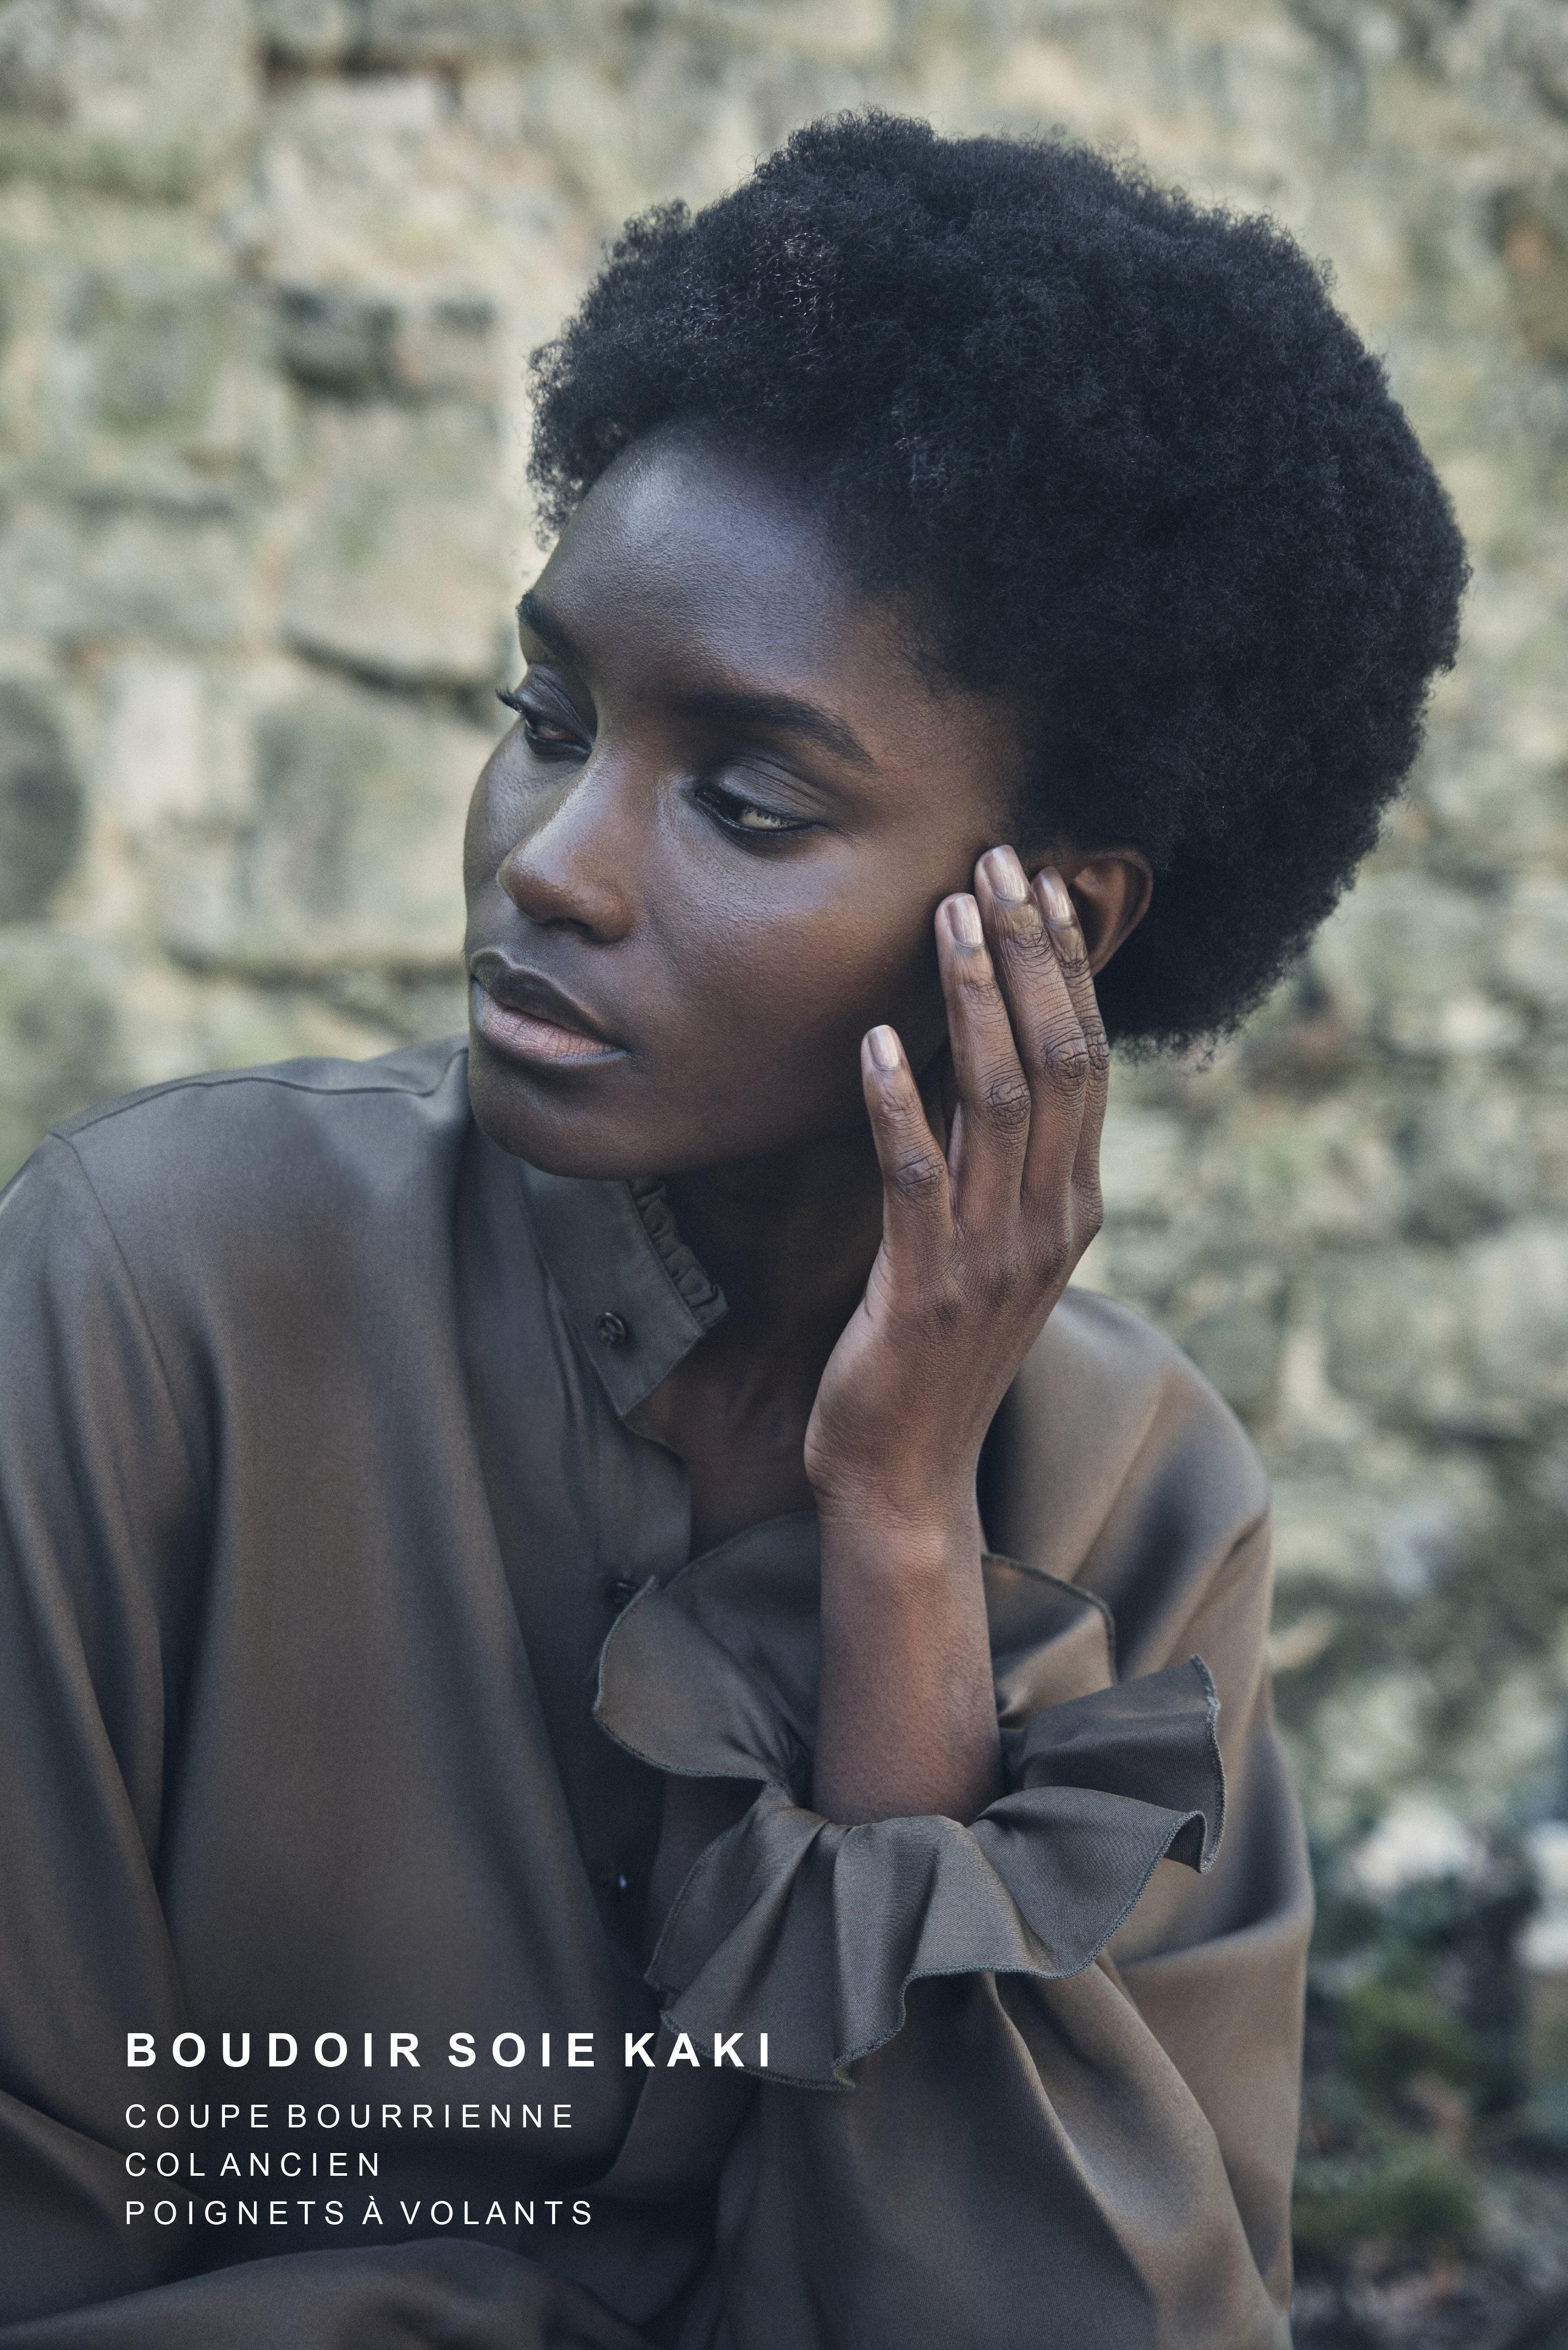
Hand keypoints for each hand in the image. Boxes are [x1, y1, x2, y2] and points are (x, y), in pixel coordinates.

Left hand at [804, 844, 1107, 1535]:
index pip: (1088, 1059)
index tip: (1045, 881)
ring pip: (1000, 1102)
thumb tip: (987, 1063)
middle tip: (1003, 860)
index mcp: (1074, 1203)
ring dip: (975, 999)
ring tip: (948, 915)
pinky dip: (901, 1103)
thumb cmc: (938, 1353)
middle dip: (1032, 953)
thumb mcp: (991, 1247)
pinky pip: (917, 1177)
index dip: (1069, 966)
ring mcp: (995, 1256)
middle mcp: (1051, 1221)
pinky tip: (878, 1039)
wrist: (907, 1478)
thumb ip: (1003, 1165)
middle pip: (1059, 1059)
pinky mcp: (927, 1287)